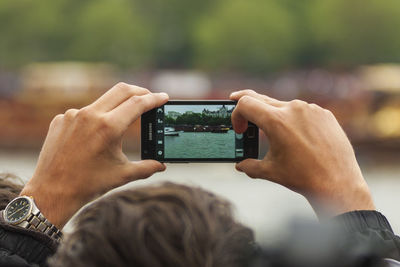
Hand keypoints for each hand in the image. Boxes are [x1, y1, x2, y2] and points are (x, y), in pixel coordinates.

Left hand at [20, 83, 168, 227]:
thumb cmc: (88, 185)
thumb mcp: (122, 175)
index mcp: (108, 128)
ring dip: (116, 106)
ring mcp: (72, 115)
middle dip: (140, 91)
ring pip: (102, 101)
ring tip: (123, 120)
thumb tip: (162, 164)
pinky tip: (95, 135)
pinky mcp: (61, 119)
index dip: (154, 99)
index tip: (164, 97)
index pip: (138, 103)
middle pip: (122, 90)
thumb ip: (147, 167)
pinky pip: (83, 112)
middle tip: (149, 97)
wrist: (51, 192)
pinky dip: (95, 118)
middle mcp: (90, 115)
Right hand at [230, 90, 374, 218]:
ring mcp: (311, 109)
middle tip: (235, 101)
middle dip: (247, 106)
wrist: (338, 184)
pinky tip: (297, 137)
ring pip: (283, 106)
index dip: (236, 115)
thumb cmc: (303, 178)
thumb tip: (240, 165)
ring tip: (276, 136)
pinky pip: (302, 111)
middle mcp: (293, 109)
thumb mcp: (270, 171)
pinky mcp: (324, 114)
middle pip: (261, 99)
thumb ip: (249, 166)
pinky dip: (294, 120)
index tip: (240, 129)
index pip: (246, 104)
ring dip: (273, 116)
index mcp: (276, 121)